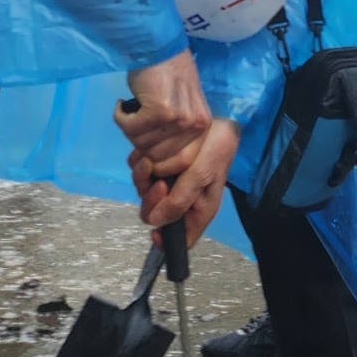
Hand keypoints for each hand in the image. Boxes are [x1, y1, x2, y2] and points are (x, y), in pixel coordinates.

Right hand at [115, 49, 211, 164]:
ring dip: (128, 129)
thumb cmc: (166, 74)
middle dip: (139, 144)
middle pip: (158, 157)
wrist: (157, 44)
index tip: (143, 150)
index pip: (182, 163)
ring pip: (141, 143)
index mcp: (203, 127)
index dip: (158, 163)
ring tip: (130, 110)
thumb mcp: (182, 107)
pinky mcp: (159, 111)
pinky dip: (120, 117)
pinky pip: (129, 128)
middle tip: (133, 124)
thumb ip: (176, 134)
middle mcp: (195, 125)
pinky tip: (122, 104)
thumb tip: (155, 161)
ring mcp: (178, 119)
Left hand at [130, 117, 239, 248]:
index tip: (154, 232)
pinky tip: (145, 154)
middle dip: (151, 200)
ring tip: (148, 161)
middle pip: (156, 214)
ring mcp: (170, 182)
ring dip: (143, 178)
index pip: (181, 239)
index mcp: (197, 209)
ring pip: (145, 192)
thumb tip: (156, 222)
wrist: (216, 115)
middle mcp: (182, 199)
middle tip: (158, 181)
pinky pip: (142, 172)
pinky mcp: (161, 165)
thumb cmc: (215, 146)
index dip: (166, 240)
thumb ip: (180, 201)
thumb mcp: (201, 174)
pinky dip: (140, 164)